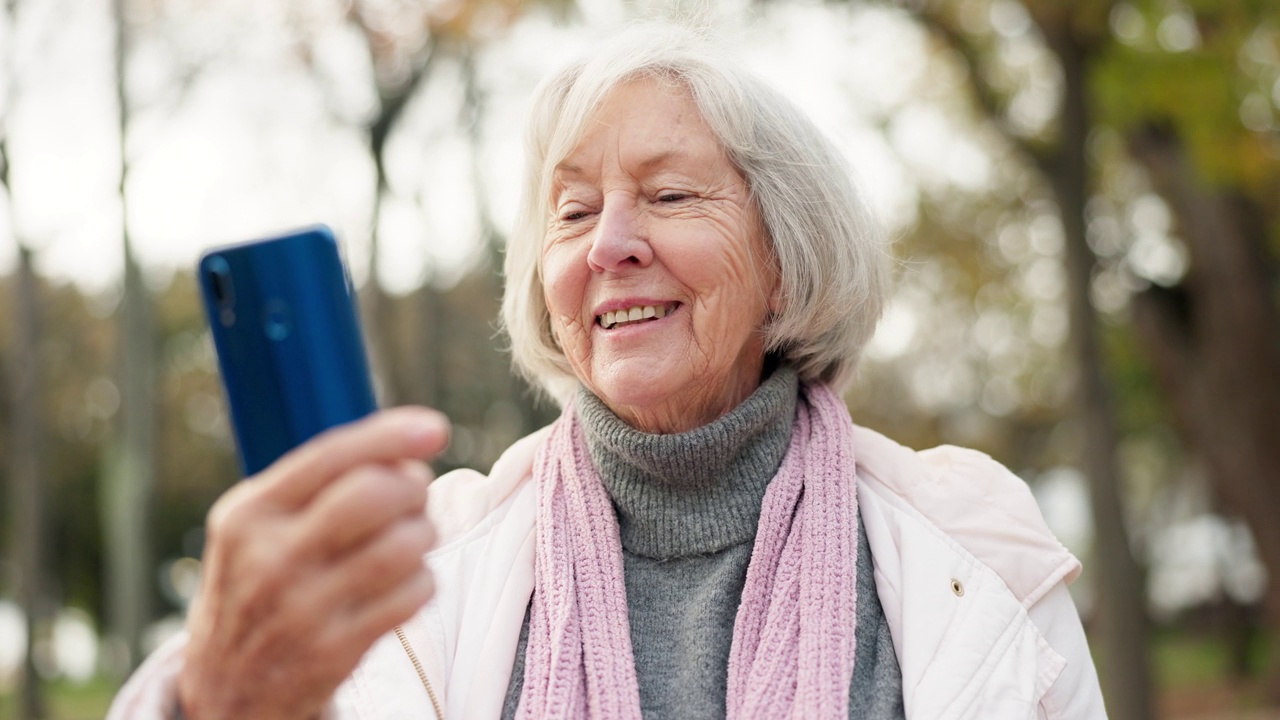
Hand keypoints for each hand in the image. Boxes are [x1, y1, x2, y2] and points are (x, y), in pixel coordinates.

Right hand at [177, 407, 448, 719]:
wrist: (227, 694)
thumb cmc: (260, 586)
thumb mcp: (259, 528)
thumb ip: (319, 483)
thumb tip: (409, 442)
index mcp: (248, 514)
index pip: (330, 457)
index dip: (390, 436)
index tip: (434, 429)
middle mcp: (270, 559)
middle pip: (375, 495)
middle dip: (412, 487)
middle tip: (413, 497)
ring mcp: (302, 609)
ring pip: (403, 545)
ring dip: (423, 534)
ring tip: (410, 539)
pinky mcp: (335, 651)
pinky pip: (412, 594)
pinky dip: (423, 580)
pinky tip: (404, 582)